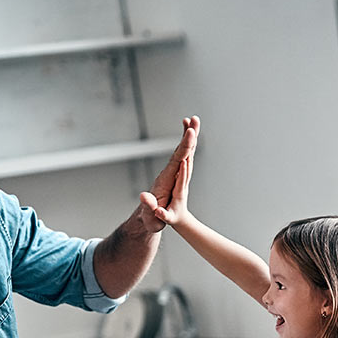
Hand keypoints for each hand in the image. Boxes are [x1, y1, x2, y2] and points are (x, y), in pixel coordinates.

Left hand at [138, 116, 198, 230]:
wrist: (146, 219)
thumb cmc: (150, 219)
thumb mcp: (150, 215)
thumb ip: (148, 206)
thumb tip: (143, 196)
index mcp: (166, 179)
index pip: (177, 159)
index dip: (184, 146)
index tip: (191, 133)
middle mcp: (168, 173)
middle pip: (179, 150)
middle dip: (187, 135)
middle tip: (194, 118)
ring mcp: (170, 173)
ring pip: (181, 151)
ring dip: (188, 136)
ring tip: (193, 120)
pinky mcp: (173, 175)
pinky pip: (182, 157)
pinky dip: (187, 146)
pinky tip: (191, 137)